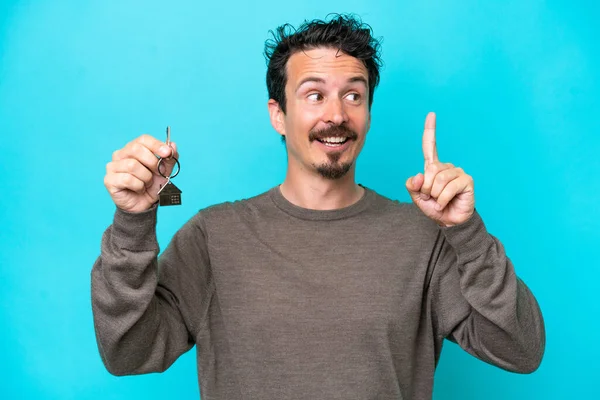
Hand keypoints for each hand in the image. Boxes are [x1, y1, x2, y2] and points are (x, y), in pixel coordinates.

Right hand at [104, 135, 179, 212]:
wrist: (144, 204)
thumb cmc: (152, 185)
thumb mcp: (165, 171)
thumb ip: (169, 158)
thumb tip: (173, 145)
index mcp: (133, 148)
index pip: (143, 139)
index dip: (156, 145)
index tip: (168, 153)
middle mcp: (120, 154)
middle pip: (136, 149)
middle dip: (152, 162)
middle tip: (158, 173)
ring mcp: (112, 167)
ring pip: (132, 165)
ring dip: (146, 177)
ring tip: (147, 184)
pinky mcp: (109, 180)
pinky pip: (127, 179)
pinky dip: (139, 186)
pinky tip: (139, 189)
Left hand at [405, 112, 474, 226]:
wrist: (449, 221)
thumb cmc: (434, 207)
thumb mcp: (417, 197)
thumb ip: (412, 186)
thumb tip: (418, 176)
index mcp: (433, 167)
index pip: (430, 146)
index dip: (430, 130)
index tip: (431, 114)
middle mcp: (446, 167)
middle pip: (429, 170)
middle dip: (426, 188)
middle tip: (432, 197)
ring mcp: (458, 172)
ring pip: (438, 180)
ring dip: (435, 195)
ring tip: (440, 200)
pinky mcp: (466, 181)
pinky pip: (448, 188)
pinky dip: (442, 199)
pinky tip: (446, 203)